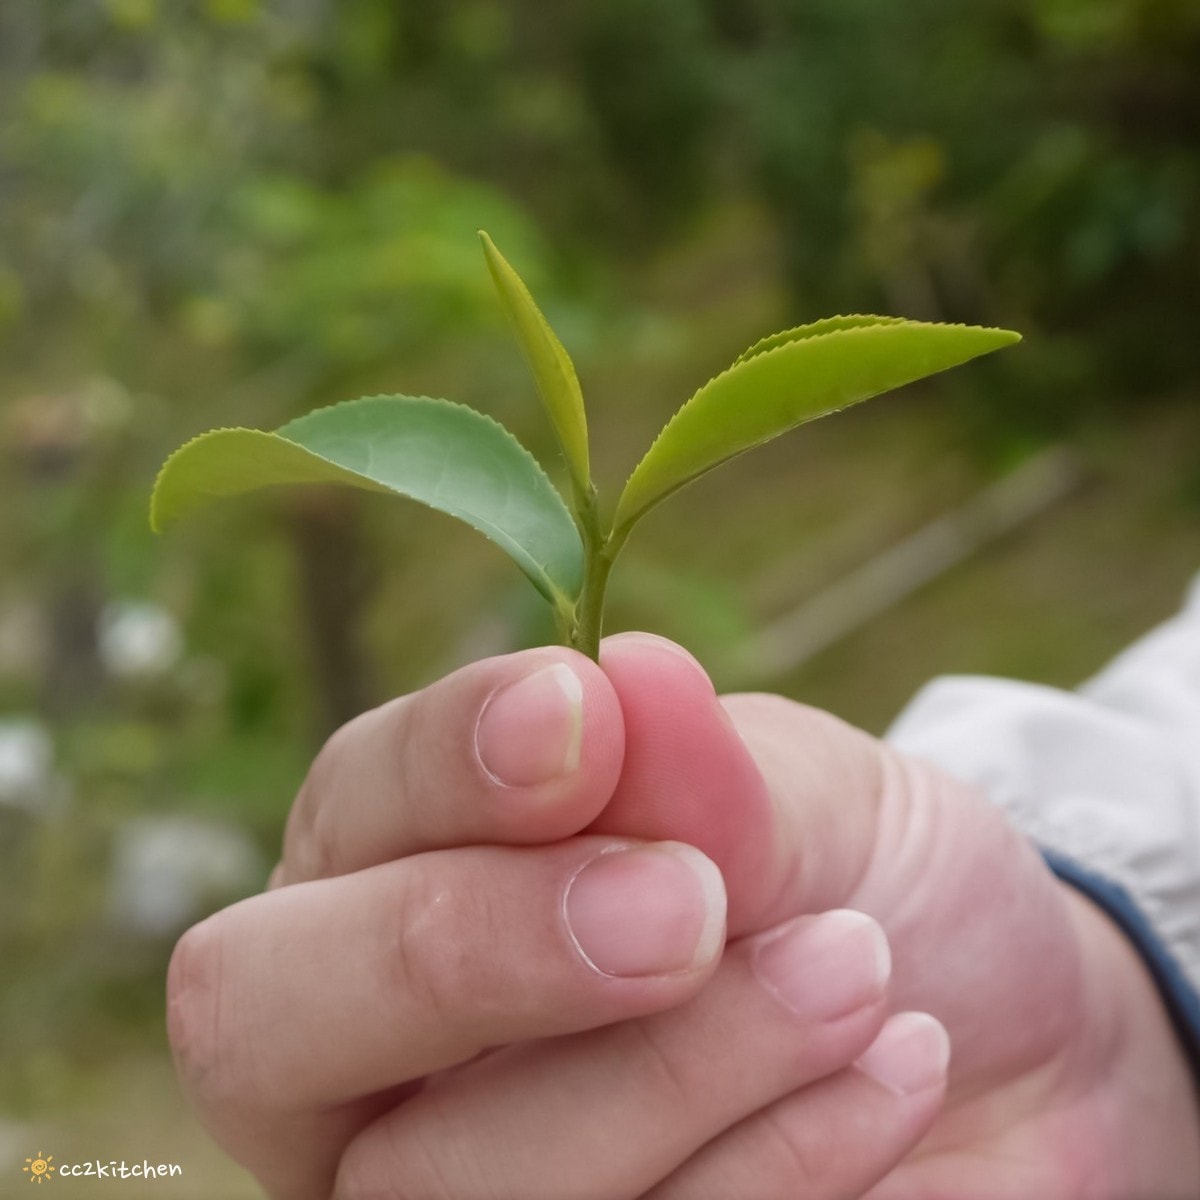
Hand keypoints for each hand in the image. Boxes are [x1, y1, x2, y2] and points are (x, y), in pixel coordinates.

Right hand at [168, 645, 939, 1199]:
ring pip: (440, 1181)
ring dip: (678, 1063)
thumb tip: (621, 680)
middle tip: (679, 903)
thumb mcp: (799, 794)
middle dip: (462, 949)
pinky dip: (772, 1169)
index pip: (341, 813)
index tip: (583, 719)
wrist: (990, 1030)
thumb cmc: (854, 878)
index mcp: (402, 867)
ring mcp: (450, 1183)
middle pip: (262, 1025)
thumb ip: (697, 765)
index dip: (439, 767)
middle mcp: (376, 1045)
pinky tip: (889, 1070)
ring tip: (853, 967)